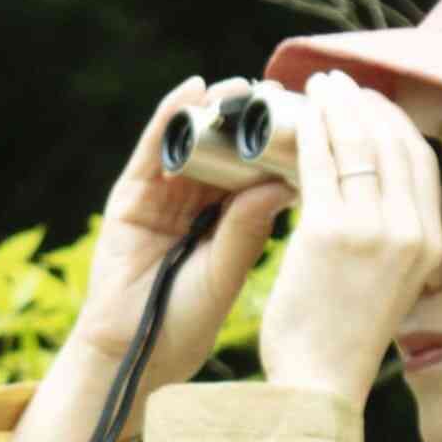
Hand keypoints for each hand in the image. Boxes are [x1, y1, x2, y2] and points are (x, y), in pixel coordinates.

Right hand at [15, 78, 290, 441]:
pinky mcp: (131, 194)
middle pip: (225, 148)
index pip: (256, 171)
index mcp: (228, 220)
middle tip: (280, 92)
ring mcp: (163, 195)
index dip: (279, 144)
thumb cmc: (184, 322)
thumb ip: (248, 229)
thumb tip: (287, 182)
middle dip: (250, 119)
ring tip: (242, 86)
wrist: (132, 354)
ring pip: (192, 140)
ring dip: (215, 108)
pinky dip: (169, 116)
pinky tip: (191, 92)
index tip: (309, 118)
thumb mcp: (227, 272)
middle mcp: (198, 201)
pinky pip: (152, 147)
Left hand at [248, 73, 441, 401]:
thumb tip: (370, 198)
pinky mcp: (330, 232)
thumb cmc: (340, 339)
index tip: (370, 104)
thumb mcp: (388, 286)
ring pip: (358, 142)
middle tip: (338, 83)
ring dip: (336, 105)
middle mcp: (412, 233)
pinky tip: (296, 115)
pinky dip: (308, 130)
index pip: (423, 162)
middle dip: (366, 102)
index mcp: (432, 246)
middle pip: (395, 141)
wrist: (319, 385)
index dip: (396, 123)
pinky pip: (319, 161)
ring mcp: (374, 230)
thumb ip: (389, 243)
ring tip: (316, 86)